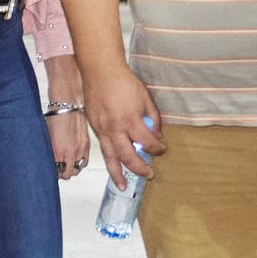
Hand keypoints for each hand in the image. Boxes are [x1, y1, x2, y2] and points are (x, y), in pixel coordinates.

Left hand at [47, 111, 89, 179]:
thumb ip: (50, 151)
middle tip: (59, 169)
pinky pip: (85, 161)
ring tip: (67, 164)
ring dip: (72, 168)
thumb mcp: (47, 136)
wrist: (68, 103)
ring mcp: (80, 149)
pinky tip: (75, 158)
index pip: (56, 172)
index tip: (52, 171)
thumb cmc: (55, 115)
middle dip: (62, 173)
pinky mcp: (87, 144)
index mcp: (58, 151)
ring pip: (78, 169)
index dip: (54, 173)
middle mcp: (71, 152)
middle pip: (68, 174)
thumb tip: (50, 160)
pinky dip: (80, 162)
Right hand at [84, 62, 163, 190]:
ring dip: (117, 174)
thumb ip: (152, 117)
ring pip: (111, 157)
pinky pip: (103, 148)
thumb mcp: (145, 98)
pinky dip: (109, 159)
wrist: (100, 71)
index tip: (162, 150)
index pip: (147, 142)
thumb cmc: (124, 81)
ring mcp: (103, 129)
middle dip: (139, 168)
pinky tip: (113, 165)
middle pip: (128, 156)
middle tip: (149, 174)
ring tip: (122, 186)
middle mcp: (116, 128)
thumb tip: (156, 134)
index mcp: (131, 120)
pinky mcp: (95, 127)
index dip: (157, 149)